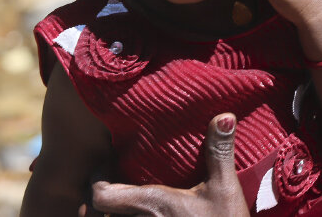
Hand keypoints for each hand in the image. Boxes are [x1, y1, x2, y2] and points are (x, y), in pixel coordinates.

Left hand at [80, 113, 247, 216]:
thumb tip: (224, 116)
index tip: (109, 165)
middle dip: (100, 200)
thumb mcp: (224, 189)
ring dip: (111, 214)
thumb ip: (218, 152)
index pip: (100, 194)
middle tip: (113, 182)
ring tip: (122, 202)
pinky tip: (137, 214)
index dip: (97, 180)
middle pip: (98, 213)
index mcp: (151, 204)